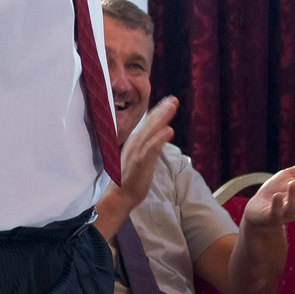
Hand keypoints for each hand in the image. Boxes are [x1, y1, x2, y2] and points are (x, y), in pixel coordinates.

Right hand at [107, 96, 178, 217]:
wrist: (120, 194)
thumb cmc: (130, 178)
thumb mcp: (139, 158)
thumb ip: (147, 146)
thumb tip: (157, 136)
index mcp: (134, 142)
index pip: (147, 123)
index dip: (158, 112)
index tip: (168, 101)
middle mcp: (135, 143)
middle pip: (150, 123)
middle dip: (162, 110)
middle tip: (174, 99)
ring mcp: (137, 152)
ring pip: (151, 131)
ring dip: (162, 118)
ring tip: (172, 106)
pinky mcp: (141, 161)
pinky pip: (151, 148)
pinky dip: (160, 138)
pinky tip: (169, 130)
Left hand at [239, 152, 294, 230]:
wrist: (258, 208)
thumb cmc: (277, 189)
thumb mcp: (291, 175)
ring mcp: (285, 213)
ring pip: (293, 207)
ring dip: (294, 195)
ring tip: (292, 183)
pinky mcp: (271, 216)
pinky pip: (276, 213)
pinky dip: (277, 205)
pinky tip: (277, 196)